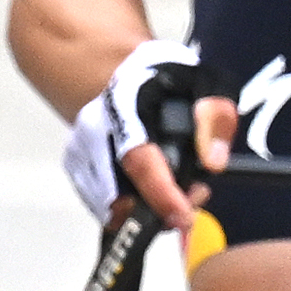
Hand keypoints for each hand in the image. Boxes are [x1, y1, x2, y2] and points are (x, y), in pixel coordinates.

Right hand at [59, 37, 202, 222]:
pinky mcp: (74, 165)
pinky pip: (103, 205)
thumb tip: (213, 162)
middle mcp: (93, 127)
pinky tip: (151, 186)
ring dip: (148, 209)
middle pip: (120, 193)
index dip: (161, 194)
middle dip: (161, 207)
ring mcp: (78, 148)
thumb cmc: (172, 81)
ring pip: (111, 206)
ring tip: (177, 186)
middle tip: (196, 194)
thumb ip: (216, 118)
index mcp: (126, 103)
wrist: (130, 72)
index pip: (138, 158)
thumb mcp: (208, 84)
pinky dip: (131, 206)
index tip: (183, 217)